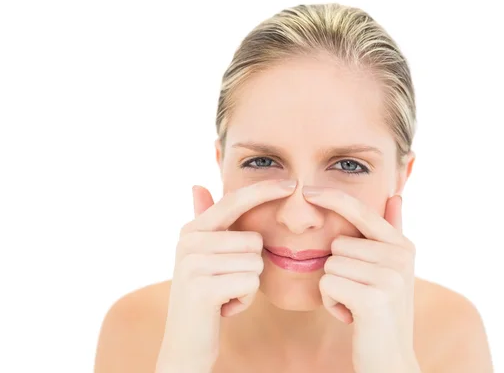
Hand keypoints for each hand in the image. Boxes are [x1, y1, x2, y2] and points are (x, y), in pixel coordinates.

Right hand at [155, 179, 296, 372]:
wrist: (186, 343)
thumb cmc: (205, 295)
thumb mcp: (204, 256)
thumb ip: (206, 221)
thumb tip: (198, 185)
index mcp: (192, 229)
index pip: (235, 200)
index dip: (265, 190)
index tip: (293, 183)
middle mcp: (189, 241)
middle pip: (254, 240)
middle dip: (251, 266)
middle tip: (227, 283)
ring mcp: (193, 264)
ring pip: (255, 262)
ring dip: (248, 284)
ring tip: (225, 294)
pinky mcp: (202, 288)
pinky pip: (250, 283)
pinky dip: (245, 299)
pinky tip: (224, 307)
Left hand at [303, 187, 420, 372]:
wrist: (391, 360)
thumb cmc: (384, 313)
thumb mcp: (393, 270)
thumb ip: (392, 232)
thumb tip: (396, 196)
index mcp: (402, 245)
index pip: (361, 211)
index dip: (333, 198)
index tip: (308, 191)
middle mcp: (399, 256)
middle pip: (338, 244)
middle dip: (338, 270)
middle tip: (359, 293)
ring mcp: (389, 276)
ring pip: (330, 264)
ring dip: (334, 288)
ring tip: (356, 304)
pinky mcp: (373, 297)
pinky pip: (328, 284)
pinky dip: (331, 303)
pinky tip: (351, 317)